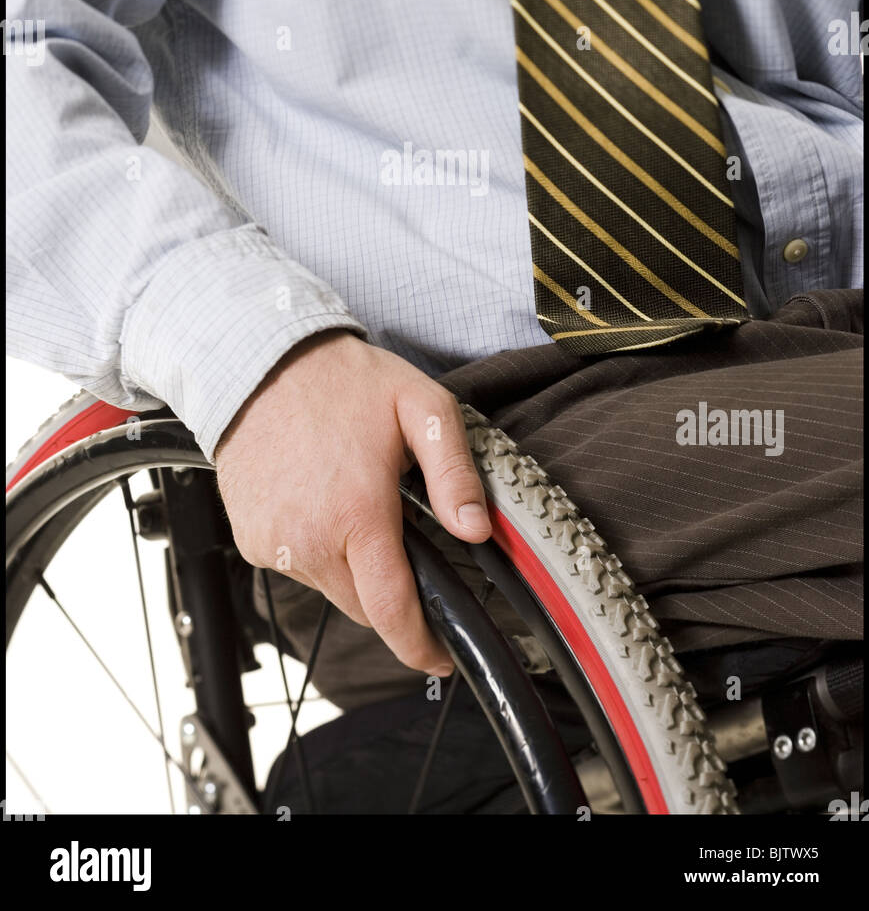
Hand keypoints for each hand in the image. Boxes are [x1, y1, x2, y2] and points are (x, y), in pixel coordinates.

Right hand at [215, 330, 491, 675]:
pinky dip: (315, 548)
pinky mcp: (249, 538)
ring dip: (350, 563)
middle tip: (399, 534)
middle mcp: (308, 540)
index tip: (440, 656)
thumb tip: (475, 529)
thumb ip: (454, 472)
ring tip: (353, 501)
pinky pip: (295, 565)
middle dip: (390, 588)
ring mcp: (272, 543)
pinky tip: (319, 500)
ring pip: (330, 586)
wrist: (259, 363)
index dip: (420, 645)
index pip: (392, 610)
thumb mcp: (420, 407)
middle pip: (363, 604)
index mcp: (356, 514)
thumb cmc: (342, 380)